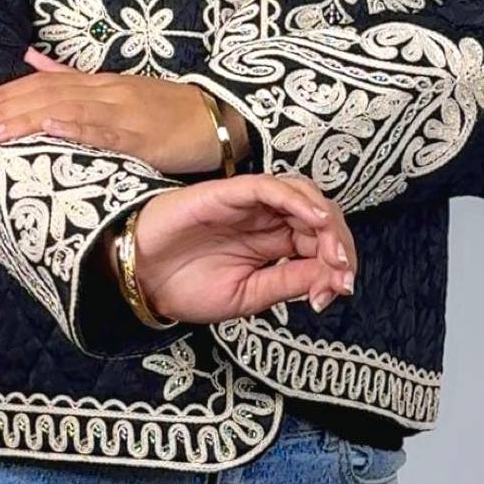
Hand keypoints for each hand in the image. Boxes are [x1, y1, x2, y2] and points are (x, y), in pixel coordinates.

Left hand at [0, 47, 247, 172]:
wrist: (219, 118)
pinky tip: (50, 129)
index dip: (6, 95)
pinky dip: (76, 127)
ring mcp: (123, 111)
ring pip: (66, 111)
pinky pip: (105, 130)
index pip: (42, 84)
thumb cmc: (169, 110)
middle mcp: (105, 92)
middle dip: (3, 111)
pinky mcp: (142, 135)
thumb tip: (31, 59)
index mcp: (99, 84)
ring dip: (25, 121)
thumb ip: (71, 76)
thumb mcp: (118, 89)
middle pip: (46, 95)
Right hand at [104, 173, 357, 320]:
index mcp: (274, 245)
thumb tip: (333, 279)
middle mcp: (268, 220)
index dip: (337, 261)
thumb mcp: (248, 296)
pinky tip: (313, 220)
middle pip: (320, 216)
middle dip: (339, 242)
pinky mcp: (232, 191)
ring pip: (303, 194)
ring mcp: (251, 204)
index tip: (340, 289)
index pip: (320, 242)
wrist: (142, 278)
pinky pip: (272, 187)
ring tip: (332, 251)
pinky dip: (297, 199)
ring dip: (326, 219)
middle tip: (341, 273)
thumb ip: (288, 282)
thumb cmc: (188, 286)